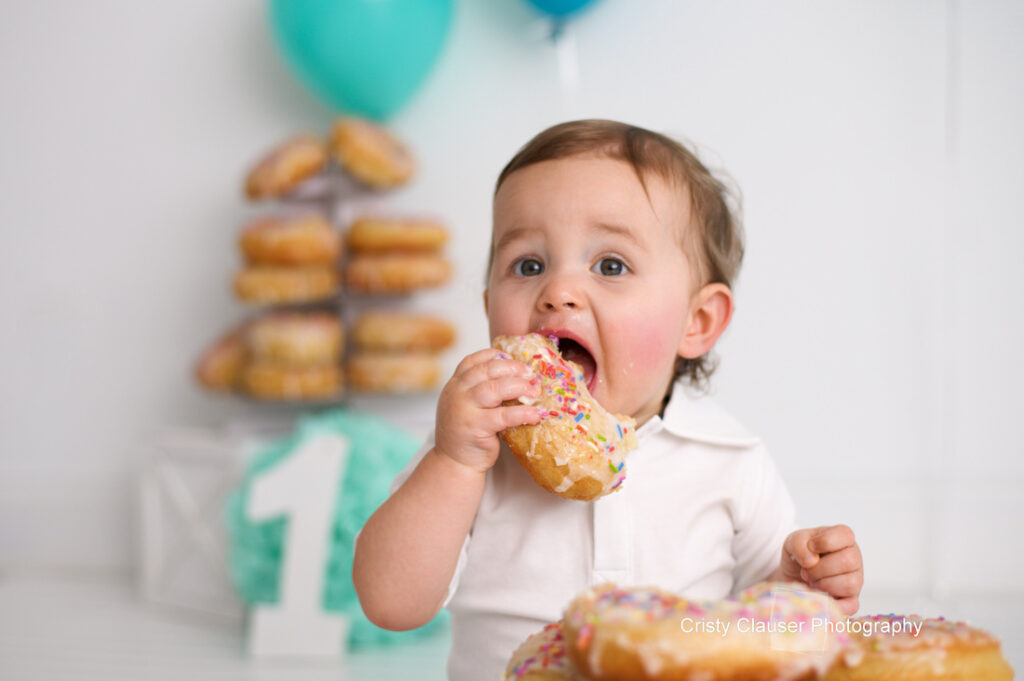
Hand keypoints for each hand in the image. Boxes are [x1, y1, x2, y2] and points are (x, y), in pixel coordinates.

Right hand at [433, 348, 543, 472]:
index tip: (512, 357)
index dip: (493, 356)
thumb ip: (480, 390)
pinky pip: (503, 416)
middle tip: (530, 373)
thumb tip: (516, 377)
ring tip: (535, 391)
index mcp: (455, 385)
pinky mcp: (475, 427)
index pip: (472, 361)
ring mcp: (464, 409)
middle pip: (486, 371)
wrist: (453, 462)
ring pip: (494, 388)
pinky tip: (535, 414)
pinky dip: (522, 413)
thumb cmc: (466, 433)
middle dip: (512, 369)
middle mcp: (457, 393)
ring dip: (519, 387)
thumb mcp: (466, 405)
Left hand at [777, 525, 862, 615]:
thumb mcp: (793, 541)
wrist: (791, 576)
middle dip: (820, 568)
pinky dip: (831, 603)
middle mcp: (854, 558)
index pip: (845, 534)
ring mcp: (855, 580)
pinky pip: (850, 606)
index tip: (810, 547)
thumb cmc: (799, 555)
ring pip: (849, 584)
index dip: (824, 542)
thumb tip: (811, 560)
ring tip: (811, 582)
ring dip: (823, 584)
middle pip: (848, 562)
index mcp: (843, 538)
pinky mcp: (851, 600)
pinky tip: (817, 596)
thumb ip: (799, 543)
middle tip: (806, 570)